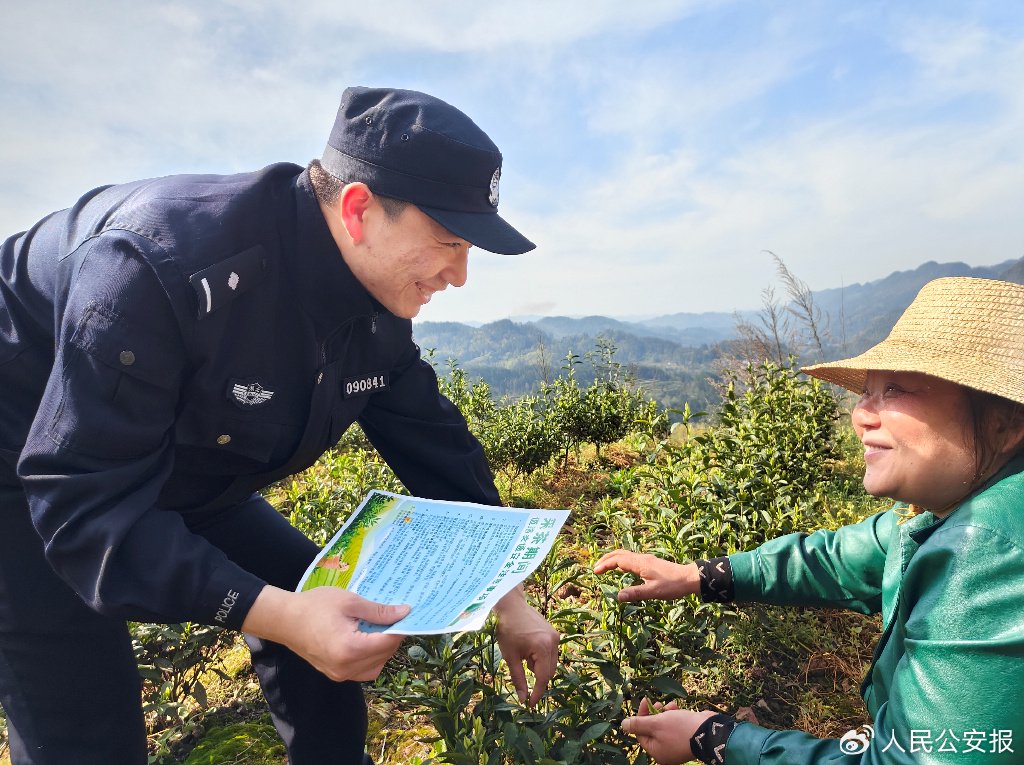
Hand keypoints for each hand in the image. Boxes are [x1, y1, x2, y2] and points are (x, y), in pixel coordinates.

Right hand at [242, 585, 409, 681]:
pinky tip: (365, 638)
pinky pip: (363, 669)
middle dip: (392, 637)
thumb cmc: (315, 606)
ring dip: (382, 648)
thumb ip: (378, 611)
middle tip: (390, 616)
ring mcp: (340, 674)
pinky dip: (370, 656)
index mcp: (351, 649)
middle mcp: (347, 668)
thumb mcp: (350, 602)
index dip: (401, 627)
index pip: (389, 642)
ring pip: (376, 666)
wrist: (285, 620)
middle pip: (385, 655)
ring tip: (376, 627)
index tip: (407, 613)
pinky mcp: (335, 674)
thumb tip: (404, 613)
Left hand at [493, 587, 559, 705]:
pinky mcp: (553, 633)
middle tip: (526, 688)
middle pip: (550, 671)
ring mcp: (555, 636)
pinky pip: (550, 653)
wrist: (511, 605)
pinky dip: (541, 659)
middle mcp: (554, 642)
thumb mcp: (510, 656)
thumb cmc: (507, 629)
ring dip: (539, 669)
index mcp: (543, 647)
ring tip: (522, 660)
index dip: (537, 693)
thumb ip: (518, 679)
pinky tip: (527, 652)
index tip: (531, 705)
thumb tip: (523, 699)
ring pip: (551, 663)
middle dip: (538, 681)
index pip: (543, 677)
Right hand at [593, 549, 699, 601]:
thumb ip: (635, 593)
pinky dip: (621, 562)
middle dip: (606, 559)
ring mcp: (646, 560)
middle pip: (619, 554)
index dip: (605, 565)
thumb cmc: (673, 586)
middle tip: (596, 568)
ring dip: (613, 560)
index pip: (617, 560)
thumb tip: (618, 597)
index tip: (595, 572)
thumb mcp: (653, 592)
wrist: (690, 578)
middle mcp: (642, 558)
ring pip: (625, 555)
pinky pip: (631, 559)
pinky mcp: (651, 563)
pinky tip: (622, 571)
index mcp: (640, 563)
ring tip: (605, 568)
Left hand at [621, 698, 715, 764]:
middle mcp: (666, 751)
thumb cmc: (680, 728)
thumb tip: (622, 725)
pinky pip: (675, 726)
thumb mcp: (656, 724)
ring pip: (664, 726)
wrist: (709, 731)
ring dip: (665, 713)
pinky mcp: (686, 738)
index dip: (641, 716)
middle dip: (654, 714)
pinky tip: (678, 709)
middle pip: (652, 729)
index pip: (641, 733)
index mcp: (657, 752)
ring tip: (671, 705)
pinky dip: (675, 716)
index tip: (646, 701)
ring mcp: (677, 746)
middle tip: (658, 704)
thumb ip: (638, 724)